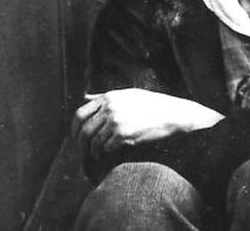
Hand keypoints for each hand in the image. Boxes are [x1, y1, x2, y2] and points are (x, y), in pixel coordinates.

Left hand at [72, 88, 224, 159]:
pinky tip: (108, 154)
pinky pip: (106, 147)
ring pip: (94, 141)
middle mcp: (110, 107)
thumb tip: (85, 97)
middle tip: (82, 151)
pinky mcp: (123, 133)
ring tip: (96, 155)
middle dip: (80, 143)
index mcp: (109, 97)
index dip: (75, 128)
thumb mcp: (128, 95)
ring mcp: (116, 120)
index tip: (76, 137)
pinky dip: (105, 153)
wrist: (174, 114)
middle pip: (84, 129)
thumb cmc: (153, 105)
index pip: (80, 113)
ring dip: (93, 151)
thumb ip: (105, 96)